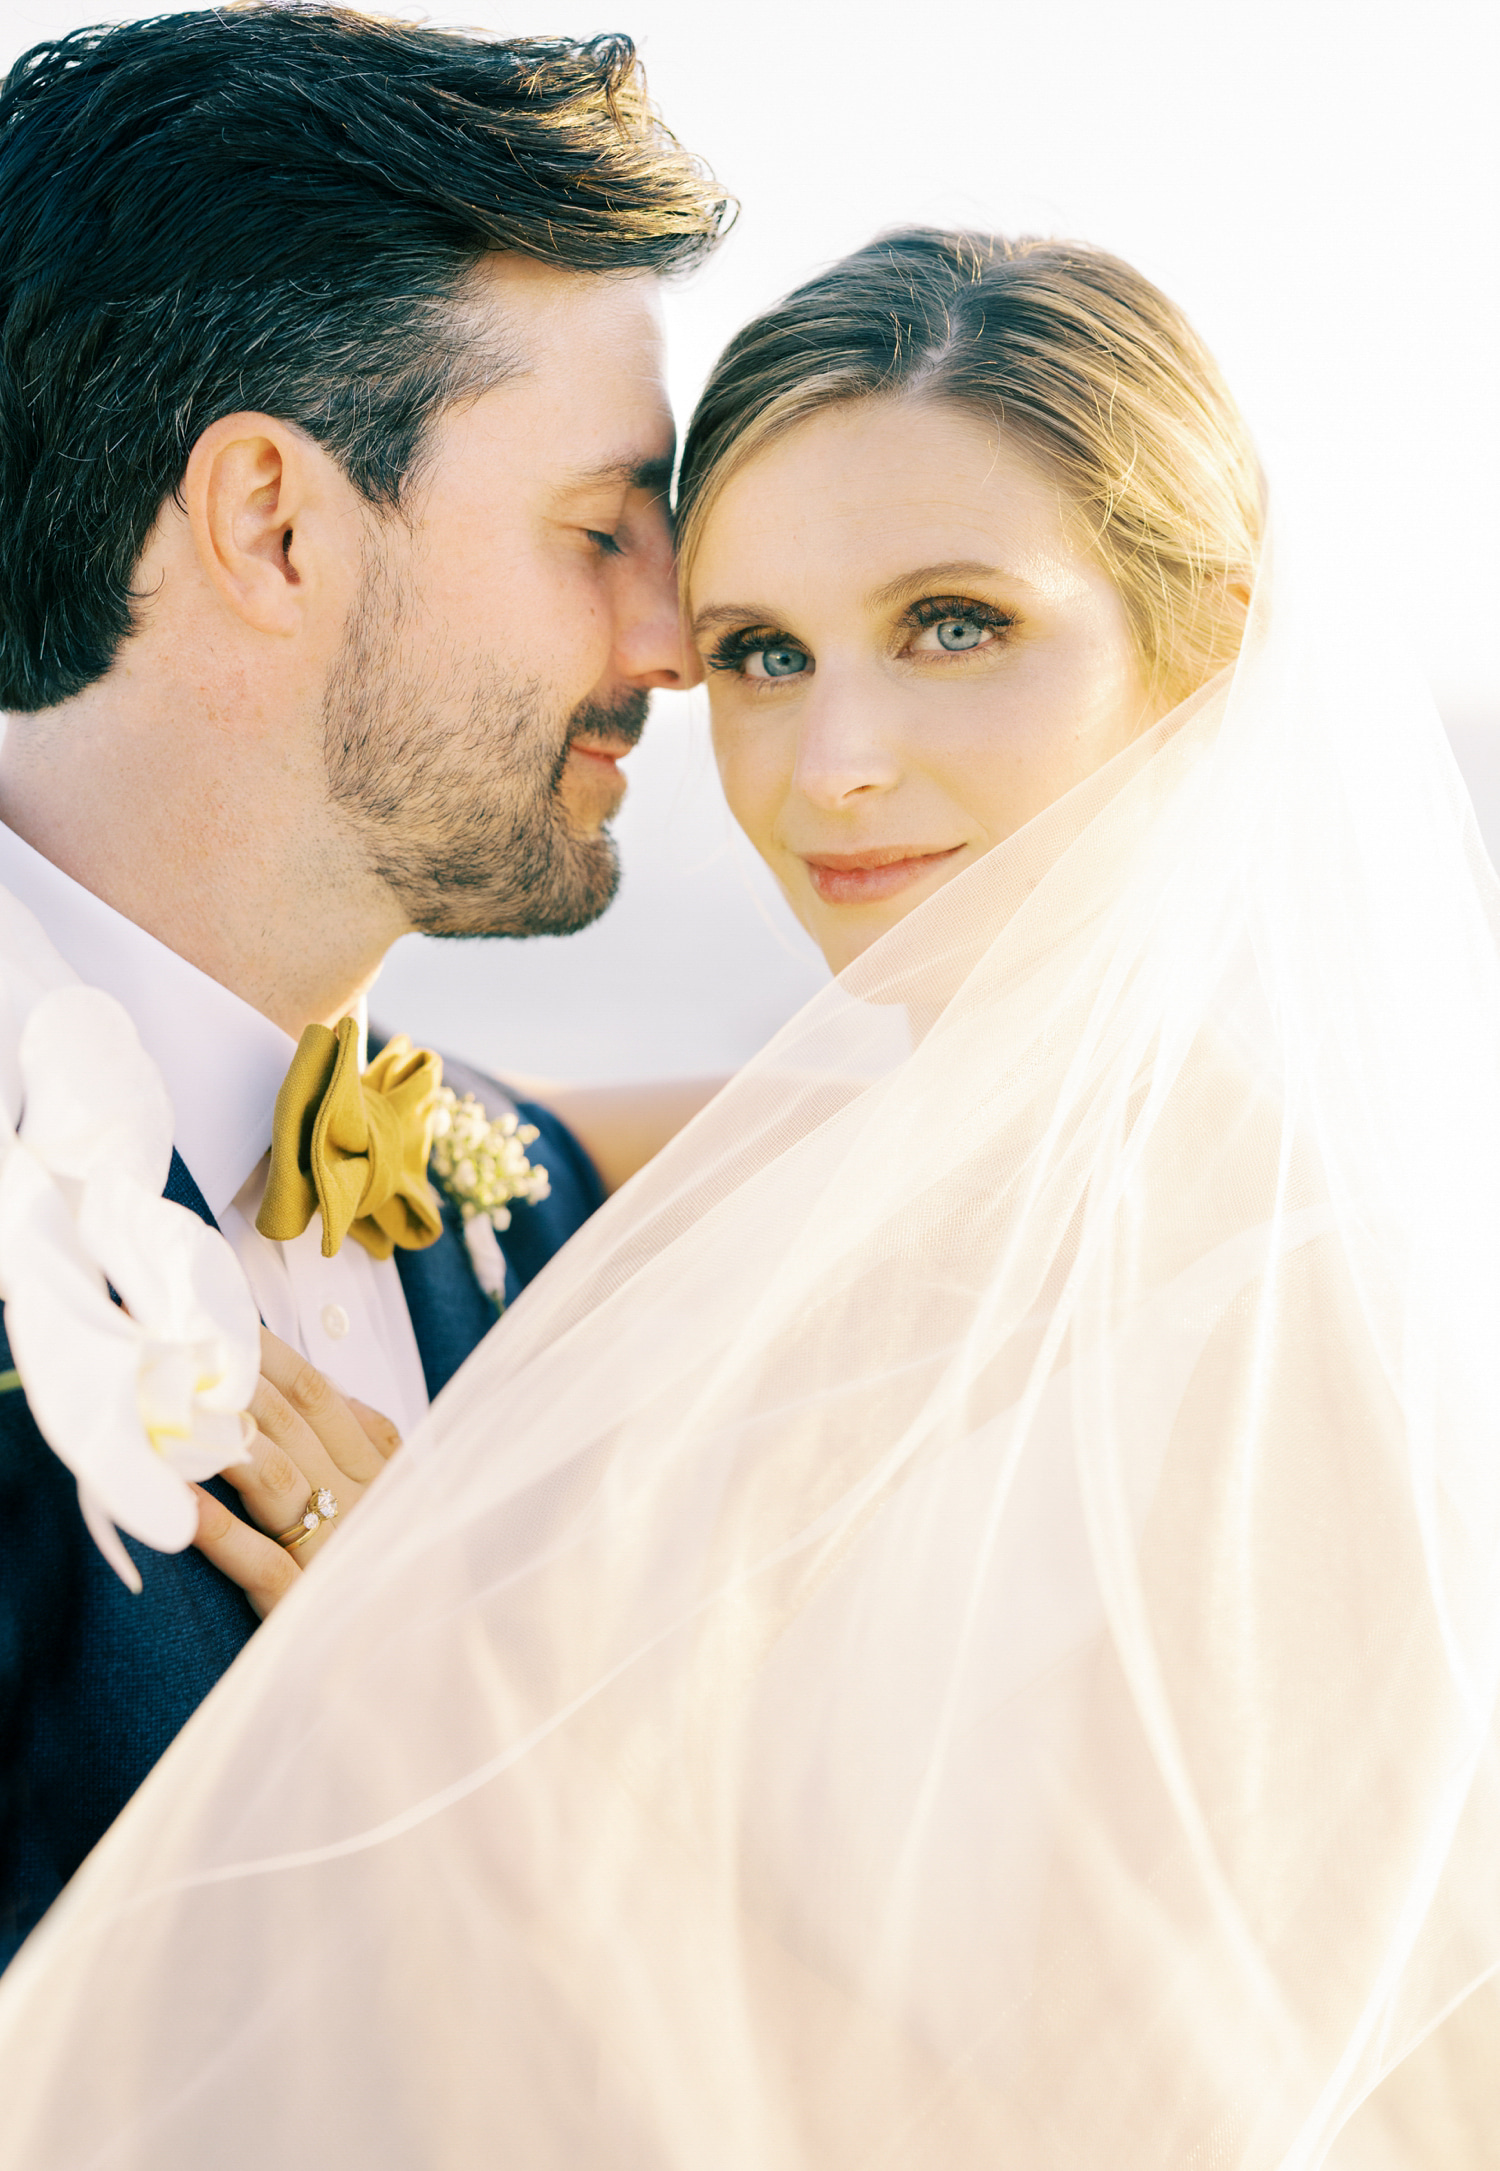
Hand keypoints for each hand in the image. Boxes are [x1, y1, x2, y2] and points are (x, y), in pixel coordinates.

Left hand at [191, 1327, 400, 1617]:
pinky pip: (257, 1559)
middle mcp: (362, 1503)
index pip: (323, 1397)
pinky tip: (175, 1499)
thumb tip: (332, 1387)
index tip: (224, 1324)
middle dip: (232, 1379)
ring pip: (276, 1477)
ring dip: (221, 1436)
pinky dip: (214, 1527)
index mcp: (382, 1474)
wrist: (428, 1667)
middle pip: (292, 1424)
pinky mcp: (306, 1606)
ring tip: (172, 1404)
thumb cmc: (405, 1579)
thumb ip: (374, 1444)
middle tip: (178, 1346)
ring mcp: (335, 1551)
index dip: (272, 1357)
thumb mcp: (404, 1499)